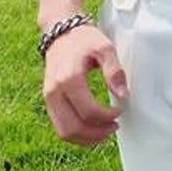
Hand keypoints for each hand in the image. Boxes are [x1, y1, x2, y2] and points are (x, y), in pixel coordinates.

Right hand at [42, 24, 128, 146]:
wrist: (61, 32)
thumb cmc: (84, 39)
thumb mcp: (105, 48)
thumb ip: (114, 71)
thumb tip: (123, 95)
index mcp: (68, 78)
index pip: (88, 111)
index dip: (107, 117)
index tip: (119, 111)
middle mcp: (54, 91)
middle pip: (72, 128)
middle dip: (96, 134)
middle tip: (114, 127)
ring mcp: (49, 98)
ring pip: (64, 132)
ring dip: (86, 138)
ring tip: (105, 131)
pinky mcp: (49, 102)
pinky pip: (60, 127)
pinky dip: (77, 133)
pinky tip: (93, 128)